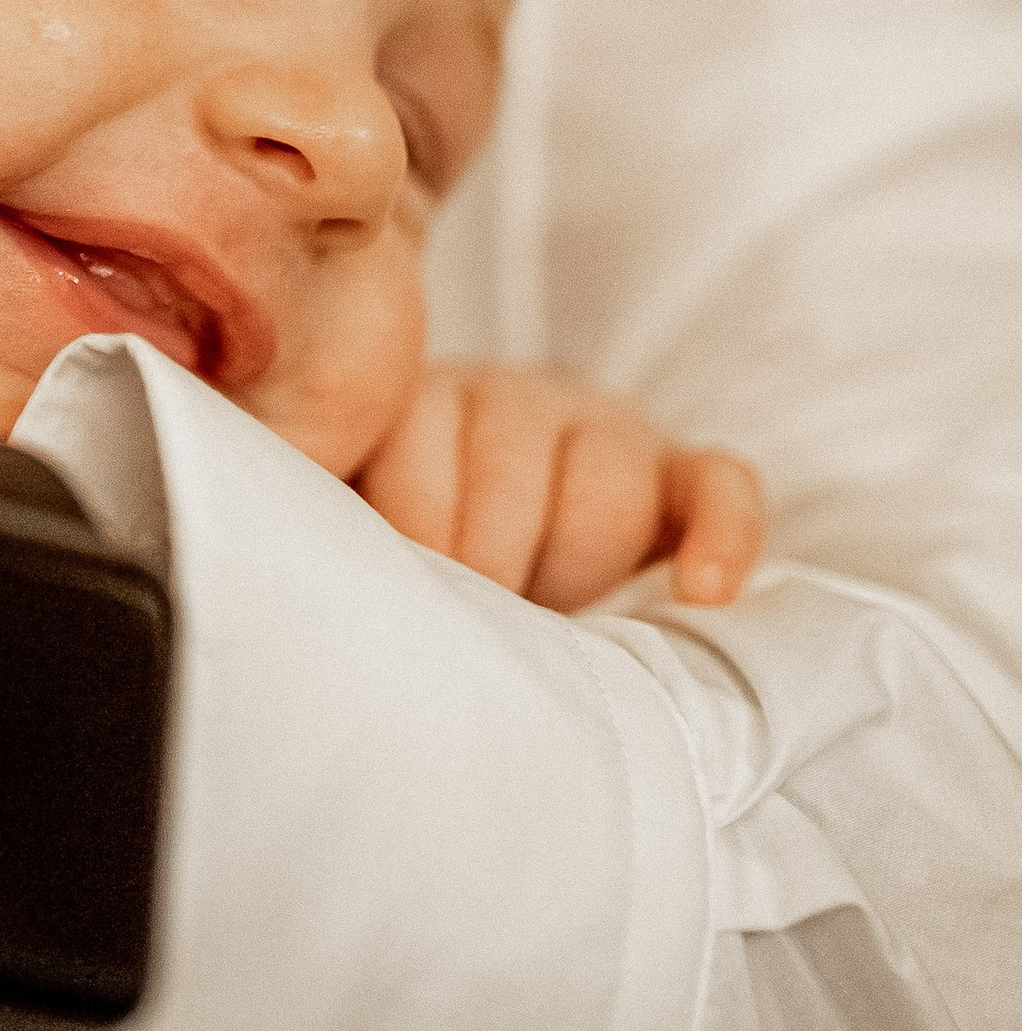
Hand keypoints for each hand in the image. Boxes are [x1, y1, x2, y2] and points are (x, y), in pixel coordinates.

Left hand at [358, 362, 762, 610]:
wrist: (500, 535)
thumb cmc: (415, 552)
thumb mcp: (362, 531)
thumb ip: (337, 533)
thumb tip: (309, 572)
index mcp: (419, 408)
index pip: (416, 449)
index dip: (417, 542)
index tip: (404, 606)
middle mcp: (512, 400)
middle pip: (512, 475)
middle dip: (492, 572)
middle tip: (473, 630)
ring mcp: (604, 428)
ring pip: (607, 485)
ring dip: (578, 569)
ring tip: (547, 628)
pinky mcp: (682, 473)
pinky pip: (721, 485)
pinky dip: (719, 537)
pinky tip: (702, 592)